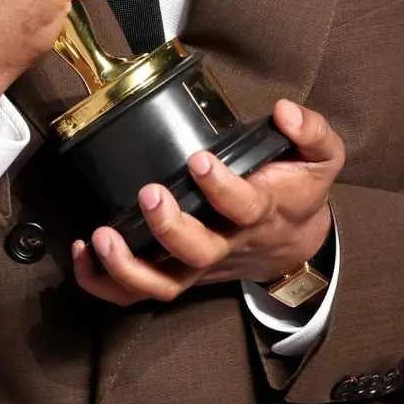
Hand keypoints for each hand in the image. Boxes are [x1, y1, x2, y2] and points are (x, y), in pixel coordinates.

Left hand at [69, 99, 342, 306]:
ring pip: (164, 283)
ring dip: (129, 266)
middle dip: (171, 228)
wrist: (294, 242)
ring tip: (101, 237)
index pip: (244, 206)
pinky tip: (83, 252)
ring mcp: (198, 265)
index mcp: (262, 210)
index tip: (200, 160)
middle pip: (199, 251)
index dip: (222, 187)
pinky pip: (139, 292)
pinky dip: (106, 282)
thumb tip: (285, 112)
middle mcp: (226, 243)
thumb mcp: (320, 157)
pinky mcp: (178, 273)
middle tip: (149, 194)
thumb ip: (311, 131)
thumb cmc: (297, 190)